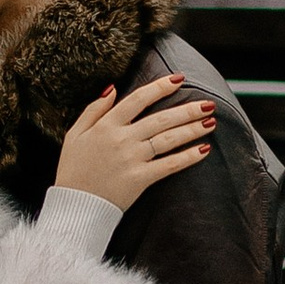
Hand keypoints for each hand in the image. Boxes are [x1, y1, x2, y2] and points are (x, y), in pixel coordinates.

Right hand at [55, 71, 216, 213]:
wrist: (75, 204)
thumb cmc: (74, 169)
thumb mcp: (75, 134)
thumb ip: (94, 109)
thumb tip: (112, 88)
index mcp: (106, 125)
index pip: (138, 99)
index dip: (160, 87)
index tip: (179, 79)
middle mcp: (122, 139)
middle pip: (161, 119)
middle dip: (187, 110)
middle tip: (208, 104)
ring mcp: (132, 159)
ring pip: (168, 139)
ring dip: (192, 129)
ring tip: (210, 122)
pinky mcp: (140, 179)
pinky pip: (169, 165)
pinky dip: (187, 157)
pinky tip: (203, 149)